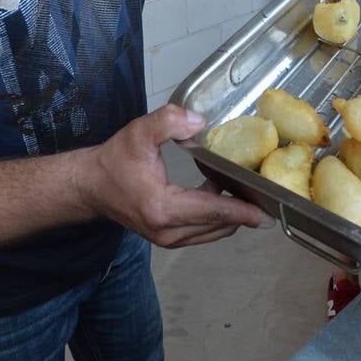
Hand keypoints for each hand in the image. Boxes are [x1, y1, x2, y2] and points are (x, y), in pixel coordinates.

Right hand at [79, 105, 270, 247]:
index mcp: (163, 208)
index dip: (243, 211)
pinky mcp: (169, 237)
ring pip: (214, 231)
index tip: (269, 212)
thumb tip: (200, 123)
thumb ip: (169, 121)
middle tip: (266, 190)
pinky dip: (219, 215)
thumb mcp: (139, 133)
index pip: (214, 211)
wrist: (90, 186)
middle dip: (245, 211)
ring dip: (232, 213)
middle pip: (219, 225)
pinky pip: (204, 230)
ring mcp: (169, 239)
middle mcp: (168, 231)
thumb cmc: (115, 160)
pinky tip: (222, 189)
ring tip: (248, 188)